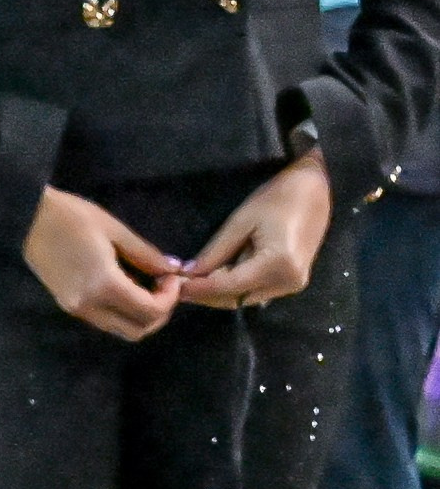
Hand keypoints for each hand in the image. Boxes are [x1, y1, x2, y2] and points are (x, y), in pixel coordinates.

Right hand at [23, 187, 184, 340]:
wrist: (27, 219)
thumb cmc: (71, 218)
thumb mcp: (114, 230)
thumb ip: (145, 254)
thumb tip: (172, 269)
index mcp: (103, 285)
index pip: (150, 311)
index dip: (170, 298)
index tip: (172, 276)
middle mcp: (90, 305)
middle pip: (137, 330)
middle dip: (159, 313)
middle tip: (163, 287)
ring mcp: (77, 308)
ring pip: (120, 329)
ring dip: (140, 315)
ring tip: (146, 287)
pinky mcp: (68, 305)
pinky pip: (105, 320)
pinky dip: (122, 311)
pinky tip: (125, 287)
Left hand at [180, 153, 331, 309]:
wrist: (317, 189)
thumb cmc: (278, 198)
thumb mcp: (241, 222)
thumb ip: (215, 252)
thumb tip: (189, 273)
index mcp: (277, 265)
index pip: (227, 287)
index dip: (198, 289)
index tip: (173, 286)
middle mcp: (287, 282)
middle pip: (235, 299)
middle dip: (206, 294)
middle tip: (178, 284)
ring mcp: (293, 285)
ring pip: (244, 299)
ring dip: (219, 292)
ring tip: (193, 279)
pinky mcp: (293, 282)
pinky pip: (256, 291)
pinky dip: (235, 287)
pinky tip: (217, 274)